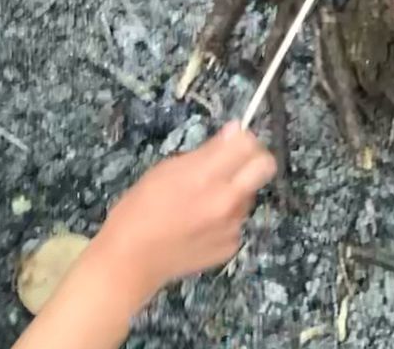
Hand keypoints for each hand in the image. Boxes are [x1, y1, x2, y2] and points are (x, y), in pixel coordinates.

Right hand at [96, 123, 275, 302]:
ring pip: (250, 194)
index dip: (242, 139)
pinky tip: (201, 225)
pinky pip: (238, 221)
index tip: (231, 142)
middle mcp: (227, 201)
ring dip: (237, 191)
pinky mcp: (231, 247)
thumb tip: (235, 130)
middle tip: (232, 164)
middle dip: (254, 159)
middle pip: (266, 166)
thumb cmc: (139, 210)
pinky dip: (226, 218)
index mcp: (207, 177)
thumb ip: (208, 151)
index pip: (248, 144)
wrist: (128, 263)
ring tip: (204, 201)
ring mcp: (232, 227)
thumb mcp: (166, 170)